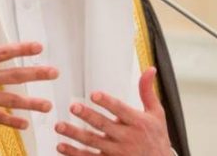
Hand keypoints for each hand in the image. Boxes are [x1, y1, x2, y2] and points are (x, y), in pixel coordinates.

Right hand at [0, 5, 58, 151]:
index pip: (1, 53)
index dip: (21, 49)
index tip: (38, 47)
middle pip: (13, 75)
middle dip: (36, 73)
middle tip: (53, 72)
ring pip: (10, 100)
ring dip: (31, 103)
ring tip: (47, 105)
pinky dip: (12, 121)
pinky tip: (25, 123)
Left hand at [54, 67, 171, 155]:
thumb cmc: (157, 137)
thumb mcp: (156, 114)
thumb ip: (148, 92)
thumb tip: (150, 69)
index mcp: (138, 123)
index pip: (121, 110)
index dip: (107, 102)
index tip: (94, 94)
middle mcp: (127, 138)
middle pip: (104, 126)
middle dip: (88, 116)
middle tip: (73, 107)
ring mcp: (117, 152)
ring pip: (93, 142)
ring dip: (75, 135)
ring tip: (59, 126)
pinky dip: (74, 153)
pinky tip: (61, 146)